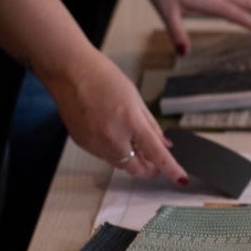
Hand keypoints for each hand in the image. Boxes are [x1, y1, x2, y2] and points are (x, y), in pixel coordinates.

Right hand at [42, 49, 186, 183]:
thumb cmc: (101, 77)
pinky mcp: (83, 144)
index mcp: (129, 121)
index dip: (171, 169)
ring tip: (133, 141)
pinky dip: (113, 151)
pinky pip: (103, 155)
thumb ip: (151, 125)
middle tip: (156, 162)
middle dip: (149, 169)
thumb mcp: (135, 98)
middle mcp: (111, 137)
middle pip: (136, 168)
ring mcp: (94, 143)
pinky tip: (113, 134)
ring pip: (119, 163)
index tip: (180, 178)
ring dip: (131, 159)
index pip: (156, 153)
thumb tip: (163, 143)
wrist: (69, 72)